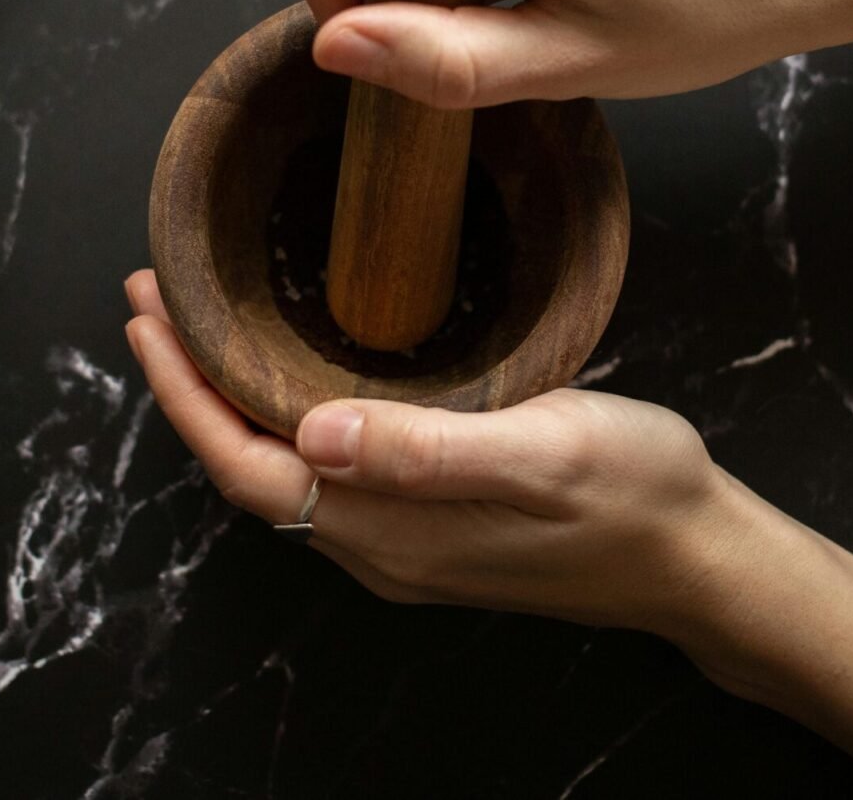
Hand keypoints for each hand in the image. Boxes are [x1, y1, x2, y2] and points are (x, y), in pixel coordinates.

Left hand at [122, 270, 780, 673]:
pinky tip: (292, 364)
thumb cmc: (636, 494)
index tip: (149, 311)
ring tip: (201, 321)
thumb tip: (315, 430)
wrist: (703, 556)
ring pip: (283, 467)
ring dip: (230, 396)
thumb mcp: (544, 452)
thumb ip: (429, 449)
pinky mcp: (430, 525)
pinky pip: (325, 467)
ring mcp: (403, 541)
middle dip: (189, 385)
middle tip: (155, 296)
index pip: (246, 463)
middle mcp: (380, 546)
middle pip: (248, 467)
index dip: (185, 392)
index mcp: (391, 531)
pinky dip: (282, 409)